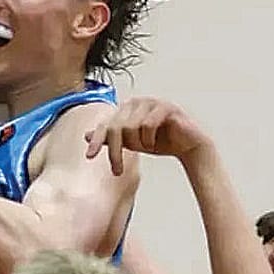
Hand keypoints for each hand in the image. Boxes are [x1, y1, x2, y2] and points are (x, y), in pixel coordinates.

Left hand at [84, 98, 211, 175]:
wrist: (187, 145)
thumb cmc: (160, 141)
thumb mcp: (131, 142)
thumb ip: (110, 138)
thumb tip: (86, 136)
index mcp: (125, 109)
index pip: (104, 125)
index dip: (96, 141)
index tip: (89, 157)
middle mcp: (136, 102)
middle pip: (115, 128)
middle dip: (115, 152)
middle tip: (118, 171)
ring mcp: (151, 102)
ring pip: (130, 127)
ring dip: (136, 144)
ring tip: (145, 148)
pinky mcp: (166, 107)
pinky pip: (147, 125)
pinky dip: (148, 138)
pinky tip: (153, 143)